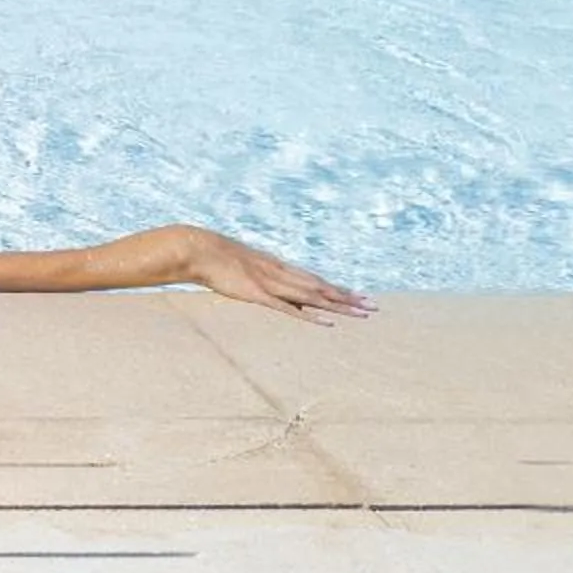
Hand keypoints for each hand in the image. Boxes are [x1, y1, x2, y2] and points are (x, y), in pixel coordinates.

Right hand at [179, 229, 372, 323]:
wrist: (198, 249)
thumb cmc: (216, 259)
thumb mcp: (241, 269)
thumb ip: (256, 278)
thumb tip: (264, 288)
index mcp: (278, 268)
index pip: (315, 281)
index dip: (338, 289)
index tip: (359, 296)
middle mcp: (281, 274)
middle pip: (321, 288)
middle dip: (348, 298)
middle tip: (374, 306)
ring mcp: (272, 283)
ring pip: (313, 297)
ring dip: (339, 306)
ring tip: (362, 313)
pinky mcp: (259, 294)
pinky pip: (289, 308)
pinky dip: (310, 316)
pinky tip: (327, 323)